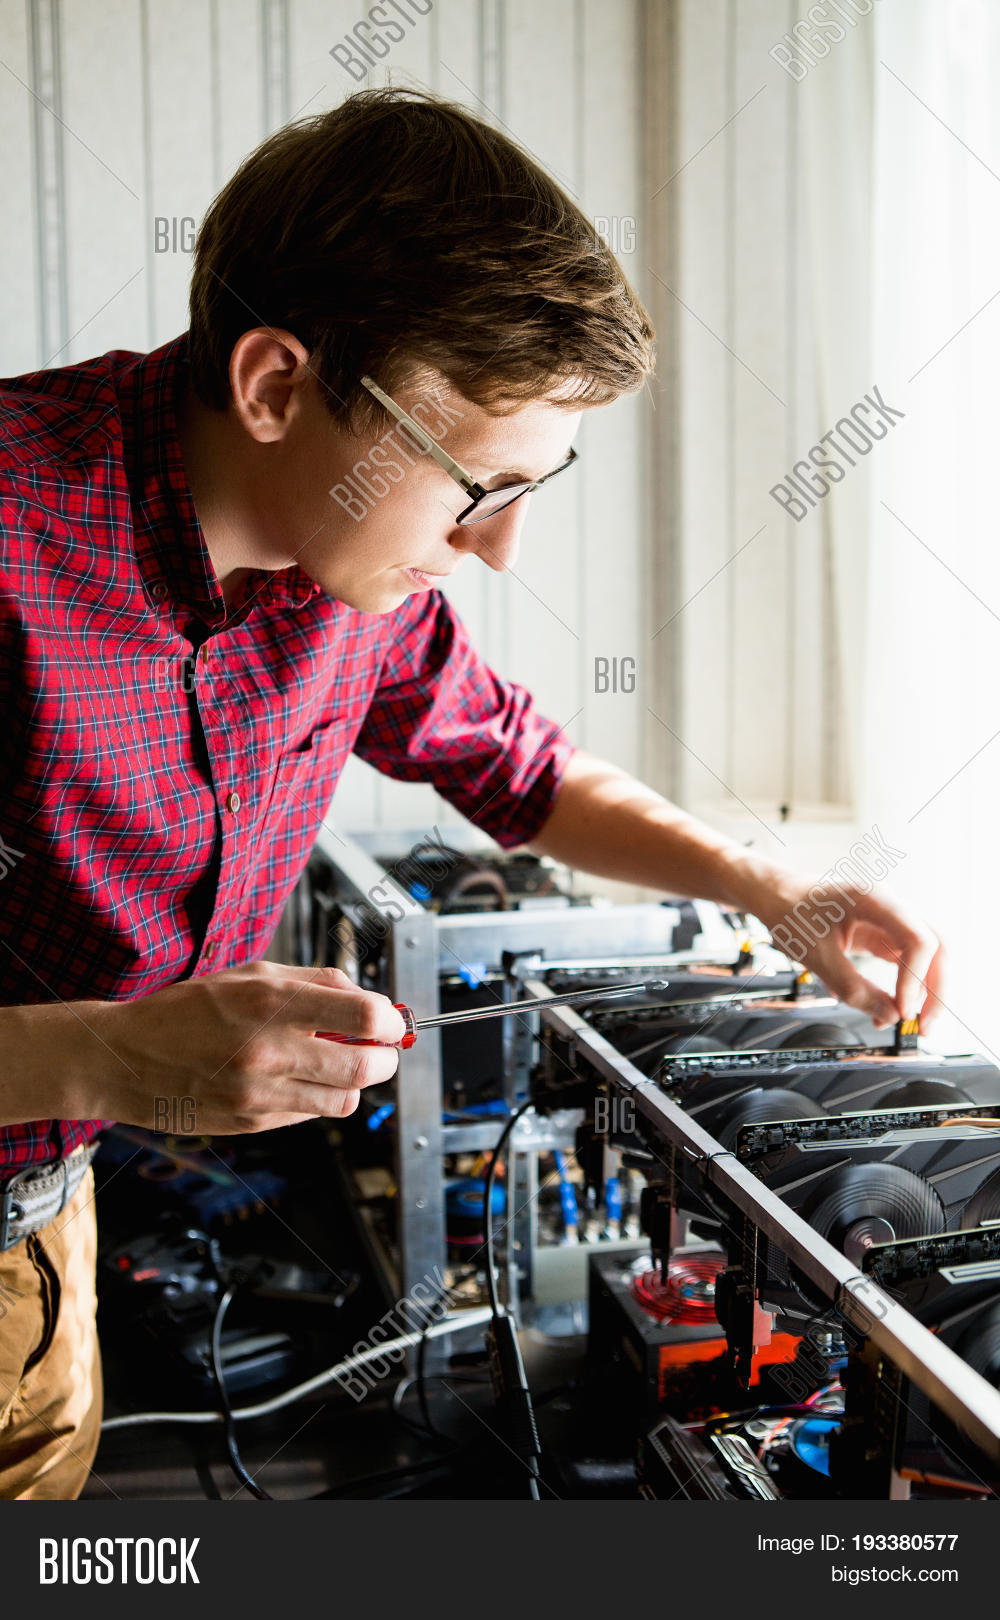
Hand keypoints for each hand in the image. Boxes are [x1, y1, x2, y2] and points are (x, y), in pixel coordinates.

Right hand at [78, 962, 405, 1132]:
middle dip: (386, 1057)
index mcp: (272, 1003)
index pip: (363, 1016)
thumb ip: (314, 982)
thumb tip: (367, 996)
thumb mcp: (251, 974)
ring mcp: (261, 1093)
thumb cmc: (187, 1010)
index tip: (391, 1020)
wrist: (125, 1058)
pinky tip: (299, 1078)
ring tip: (341, 1063)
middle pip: (365, 1066)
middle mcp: (269, 1051)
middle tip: (381, 1048)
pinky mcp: (253, 1123)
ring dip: (356, 1082)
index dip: (390, 1021)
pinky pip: (310, 1114)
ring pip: (345, 1100)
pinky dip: (319, 1097)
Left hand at [753, 876, 943, 1031]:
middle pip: (937, 946)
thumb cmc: (790, 912)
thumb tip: (889, 1017)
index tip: (903, 1010)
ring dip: (926, 990)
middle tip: (927, 1027)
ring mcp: (890, 919)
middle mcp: (890, 905)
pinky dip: (906, 986)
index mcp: (873, 900)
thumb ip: (853, 988)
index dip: (916, 978)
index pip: (917, 939)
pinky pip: (907, 961)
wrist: (775, 895)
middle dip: (937, 989)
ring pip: (928, 955)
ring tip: (912, 1023)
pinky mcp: (883, 934)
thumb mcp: (815, 956)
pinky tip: (893, 1009)